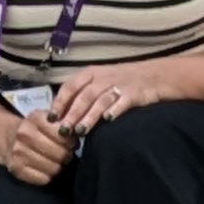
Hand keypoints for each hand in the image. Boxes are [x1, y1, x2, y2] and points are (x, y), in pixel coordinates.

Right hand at [0, 111, 73, 184]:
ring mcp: (19, 152)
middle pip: (60, 153)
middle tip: (65, 155)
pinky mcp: (16, 168)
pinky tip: (46, 169)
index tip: (70, 143)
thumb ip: (62, 124)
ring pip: (53, 168)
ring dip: (58, 167)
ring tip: (55, 161)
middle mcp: (25, 134)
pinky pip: (43, 179)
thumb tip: (78, 135)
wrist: (7, 137)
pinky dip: (48, 176)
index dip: (71, 141)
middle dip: (66, 155)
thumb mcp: (47, 119)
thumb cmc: (34, 128)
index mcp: (35, 119)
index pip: (63, 135)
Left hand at [50, 58, 180, 135]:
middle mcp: (102, 77)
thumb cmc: (118, 81)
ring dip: (89, 116)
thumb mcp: (98, 81)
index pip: (70, 85)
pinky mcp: (133, 93)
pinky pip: (122, 102)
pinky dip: (114, 110)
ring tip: (80, 131)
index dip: (60, 101)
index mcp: (90, 73)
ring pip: (100, 101)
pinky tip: (108, 120)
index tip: (51, 117)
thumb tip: (59, 114)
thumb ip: (80, 94)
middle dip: (72, 113)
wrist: (151, 76)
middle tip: (63, 130)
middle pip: (84, 96)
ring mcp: (118, 85)